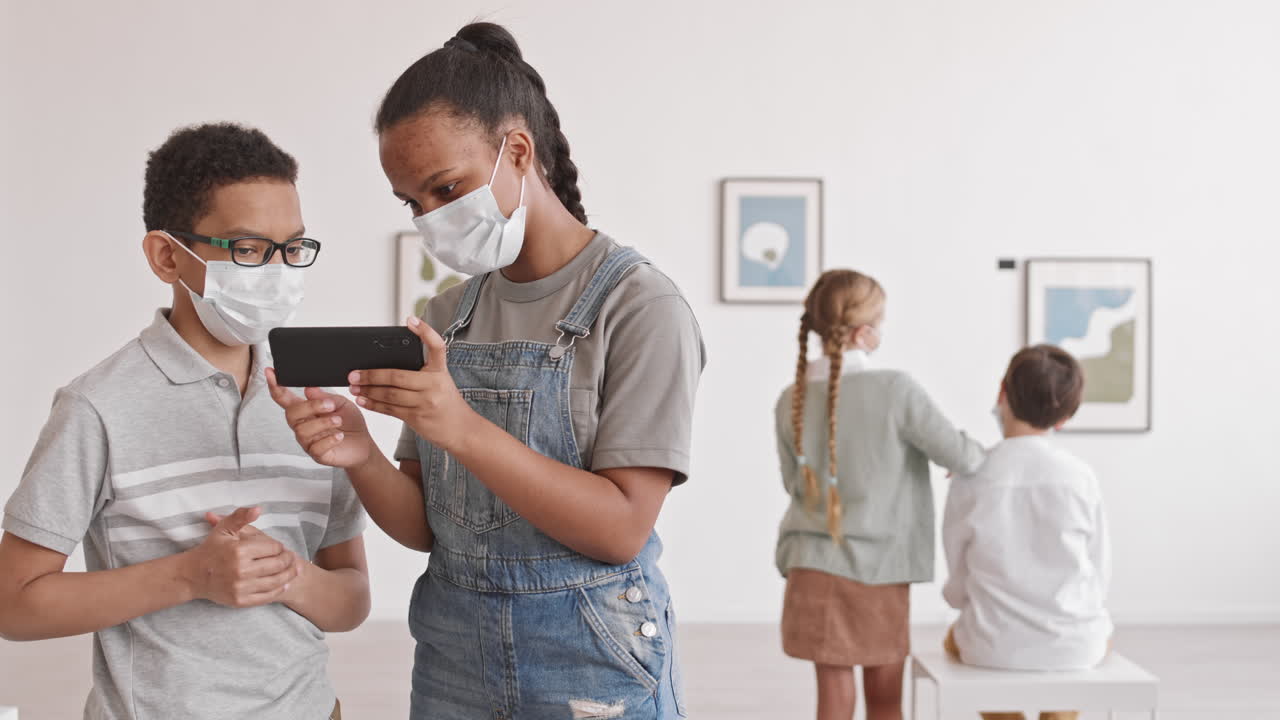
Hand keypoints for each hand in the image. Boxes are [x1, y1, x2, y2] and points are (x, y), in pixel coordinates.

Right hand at [205, 515, 311, 607]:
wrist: (193, 575)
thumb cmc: (211, 549)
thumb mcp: (224, 528)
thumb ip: (241, 516)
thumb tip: (258, 509)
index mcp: (239, 550)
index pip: (273, 548)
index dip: (280, 547)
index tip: (280, 547)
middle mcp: (240, 570)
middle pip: (277, 565)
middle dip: (288, 560)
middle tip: (291, 557)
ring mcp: (240, 587)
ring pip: (275, 581)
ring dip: (289, 575)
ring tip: (294, 569)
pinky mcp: (239, 601)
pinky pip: (266, 597)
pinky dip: (279, 590)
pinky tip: (284, 583)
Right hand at [266, 368, 372, 468]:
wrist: (363, 444)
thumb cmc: (349, 422)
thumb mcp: (341, 404)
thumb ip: (325, 397)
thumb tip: (308, 388)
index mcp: (306, 410)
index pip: (285, 398)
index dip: (276, 386)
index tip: (270, 372)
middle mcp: (303, 425)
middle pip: (291, 414)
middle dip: (310, 407)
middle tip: (330, 405)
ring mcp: (308, 441)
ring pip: (303, 431)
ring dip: (322, 423)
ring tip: (338, 420)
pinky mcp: (318, 454)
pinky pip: (315, 448)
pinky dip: (329, 440)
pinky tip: (339, 436)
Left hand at [348, 316, 474, 452]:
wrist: (462, 430)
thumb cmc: (446, 403)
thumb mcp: (440, 382)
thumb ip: (420, 373)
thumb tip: (385, 365)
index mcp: (440, 371)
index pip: (436, 346)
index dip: (425, 331)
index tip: (411, 319)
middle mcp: (434, 384)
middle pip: (397, 376)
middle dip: (371, 375)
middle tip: (353, 373)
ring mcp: (426, 402)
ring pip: (390, 394)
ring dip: (368, 391)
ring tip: (354, 387)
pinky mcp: (417, 418)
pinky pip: (390, 409)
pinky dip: (374, 404)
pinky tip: (363, 400)